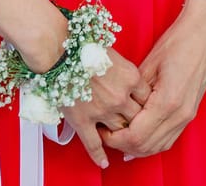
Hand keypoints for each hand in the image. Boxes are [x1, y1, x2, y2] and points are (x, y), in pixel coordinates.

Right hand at [62, 48, 150, 168]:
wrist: (59, 48)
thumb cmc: (84, 44)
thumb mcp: (113, 53)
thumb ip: (124, 70)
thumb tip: (127, 79)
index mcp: (130, 77)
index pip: (147, 98)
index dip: (145, 103)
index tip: (142, 106)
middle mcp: (120, 96)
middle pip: (137, 117)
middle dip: (135, 120)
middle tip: (132, 122)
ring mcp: (102, 110)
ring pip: (119, 130)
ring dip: (119, 133)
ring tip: (117, 134)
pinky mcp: (83, 120)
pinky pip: (94, 144)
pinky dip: (99, 155)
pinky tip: (103, 161)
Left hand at [102, 0, 205, 158]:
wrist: (205, 33)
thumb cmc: (179, 41)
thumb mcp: (149, 63)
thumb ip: (134, 90)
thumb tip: (117, 106)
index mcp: (168, 101)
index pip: (136, 135)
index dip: (116, 139)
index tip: (102, 132)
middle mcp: (180, 114)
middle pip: (147, 146)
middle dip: (124, 146)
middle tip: (106, 136)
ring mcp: (187, 115)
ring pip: (159, 146)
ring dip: (138, 147)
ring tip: (119, 137)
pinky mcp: (190, 113)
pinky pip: (169, 138)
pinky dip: (152, 142)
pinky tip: (139, 137)